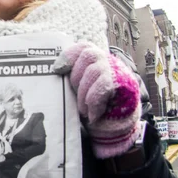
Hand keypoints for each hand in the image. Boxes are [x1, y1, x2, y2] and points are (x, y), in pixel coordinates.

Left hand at [53, 42, 140, 157]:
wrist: (116, 129)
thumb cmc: (93, 108)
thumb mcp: (79, 89)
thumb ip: (71, 78)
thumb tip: (51, 72)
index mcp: (96, 61)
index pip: (83, 47)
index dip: (69, 55)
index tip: (57, 69)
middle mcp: (109, 63)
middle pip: (89, 55)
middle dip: (76, 76)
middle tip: (74, 96)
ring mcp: (119, 73)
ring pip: (95, 70)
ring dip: (84, 92)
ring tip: (82, 109)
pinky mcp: (126, 87)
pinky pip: (104, 86)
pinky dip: (94, 101)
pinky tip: (92, 114)